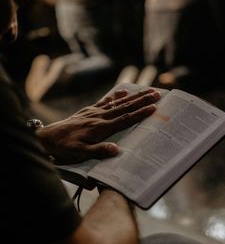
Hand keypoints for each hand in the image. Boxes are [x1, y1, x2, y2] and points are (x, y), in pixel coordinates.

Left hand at [37, 87, 159, 163]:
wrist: (48, 138)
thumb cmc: (65, 147)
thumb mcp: (81, 153)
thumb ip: (99, 150)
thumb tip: (116, 150)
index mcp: (100, 128)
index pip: (124, 119)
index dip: (140, 114)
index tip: (154, 108)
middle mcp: (99, 117)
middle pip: (125, 107)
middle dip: (142, 100)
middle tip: (157, 94)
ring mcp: (94, 112)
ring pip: (117, 102)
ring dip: (133, 96)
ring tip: (146, 90)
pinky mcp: (88, 110)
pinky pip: (105, 101)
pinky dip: (115, 95)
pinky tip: (123, 90)